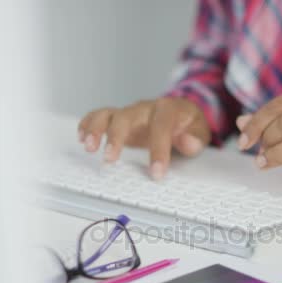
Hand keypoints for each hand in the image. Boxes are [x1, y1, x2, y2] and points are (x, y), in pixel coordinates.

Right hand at [78, 98, 210, 179]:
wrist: (180, 112)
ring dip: (96, 129)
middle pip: (126, 116)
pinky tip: (81, 138)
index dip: (158, 150)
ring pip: (108, 114)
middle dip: (116, 137)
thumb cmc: (188, 125)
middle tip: (108, 160)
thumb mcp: (200, 131)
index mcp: (168, 110)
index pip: (161, 127)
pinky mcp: (119, 119)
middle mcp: (145, 108)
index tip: (156, 173)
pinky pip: (100, 116)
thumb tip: (187, 142)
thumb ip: (196, 138)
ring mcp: (130, 113)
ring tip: (88, 147)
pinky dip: (88, 124)